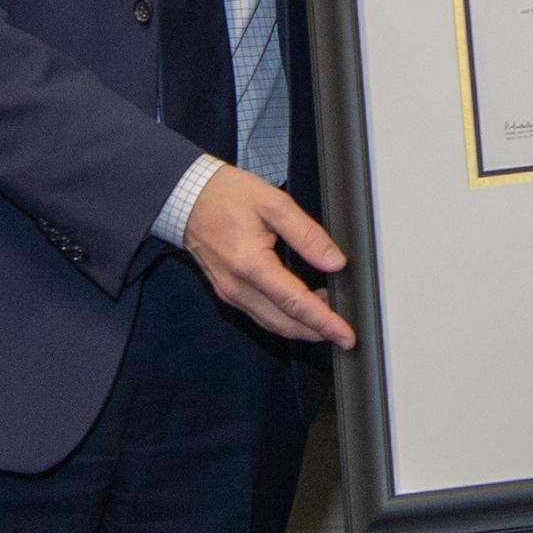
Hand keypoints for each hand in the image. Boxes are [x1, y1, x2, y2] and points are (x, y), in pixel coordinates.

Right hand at [184, 164, 356, 346]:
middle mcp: (237, 287)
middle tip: (342, 332)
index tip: (345, 336)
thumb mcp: (274, 204)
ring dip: (300, 326)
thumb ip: (306, 234)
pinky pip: (258, 314)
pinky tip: (299, 307)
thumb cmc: (226, 196)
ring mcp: (229, 292)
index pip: (296, 303)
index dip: (324, 322)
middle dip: (316, 331)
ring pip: (271, 323)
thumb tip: (334, 261)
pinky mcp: (227, 291)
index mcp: (251, 265)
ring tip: (326, 317)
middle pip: (284, 323)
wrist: (187, 197)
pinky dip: (282, 317)